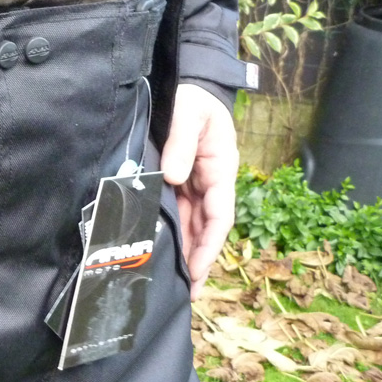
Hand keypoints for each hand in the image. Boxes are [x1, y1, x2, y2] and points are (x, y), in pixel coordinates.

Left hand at [160, 83, 238, 300]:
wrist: (187, 88)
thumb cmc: (193, 100)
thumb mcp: (190, 114)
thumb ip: (182, 143)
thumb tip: (174, 177)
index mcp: (221, 170)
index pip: (219, 217)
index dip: (209, 245)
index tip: (197, 269)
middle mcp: (209, 184)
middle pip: (205, 230)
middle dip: (198, 261)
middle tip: (187, 293)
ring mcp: (193, 186)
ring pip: (190, 227)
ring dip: (185, 254)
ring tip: (175, 286)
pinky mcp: (178, 184)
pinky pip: (176, 214)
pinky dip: (171, 235)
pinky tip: (160, 254)